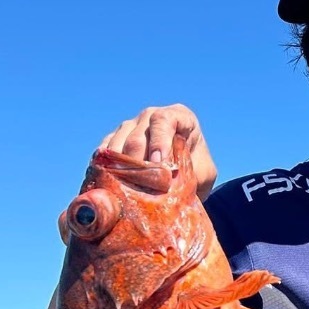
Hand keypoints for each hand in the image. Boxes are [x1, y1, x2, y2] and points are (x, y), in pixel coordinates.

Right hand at [99, 104, 217, 198]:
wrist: (185, 176)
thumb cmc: (197, 169)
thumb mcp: (204, 173)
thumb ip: (192, 174)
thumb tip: (172, 182)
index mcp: (178, 116)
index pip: (163, 120)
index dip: (159, 141)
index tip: (160, 164)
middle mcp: (150, 117)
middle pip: (137, 136)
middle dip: (139, 164)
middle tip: (143, 187)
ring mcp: (129, 127)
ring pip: (117, 146)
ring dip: (121, 170)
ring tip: (128, 191)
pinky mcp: (113, 141)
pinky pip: (103, 153)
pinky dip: (105, 169)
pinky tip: (110, 185)